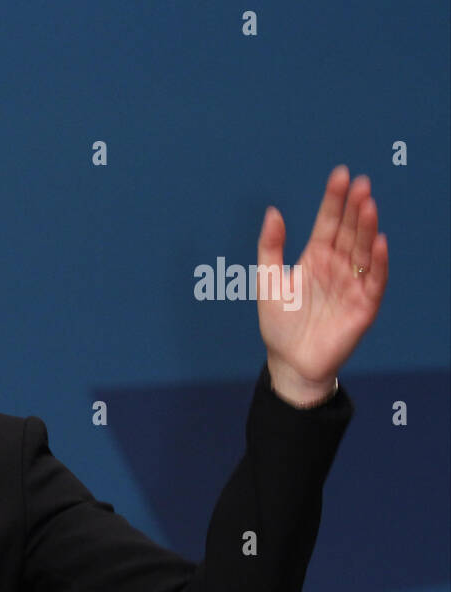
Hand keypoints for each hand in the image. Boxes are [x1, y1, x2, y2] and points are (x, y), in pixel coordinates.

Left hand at [255, 165, 387, 403]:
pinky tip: (379, 242)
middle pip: (350, 231)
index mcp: (316, 257)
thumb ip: (270, 247)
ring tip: (368, 204)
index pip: (329, 222)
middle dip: (355, 207)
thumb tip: (273, 211)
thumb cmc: (280, 323)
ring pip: (364, 251)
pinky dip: (379, 263)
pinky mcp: (364, 306)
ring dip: (368, 228)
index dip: (335, 199)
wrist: (289, 361)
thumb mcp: (268, 281)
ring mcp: (352, 285)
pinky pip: (374, 281)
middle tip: (360, 183)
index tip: (340, 174)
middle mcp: (337, 266)